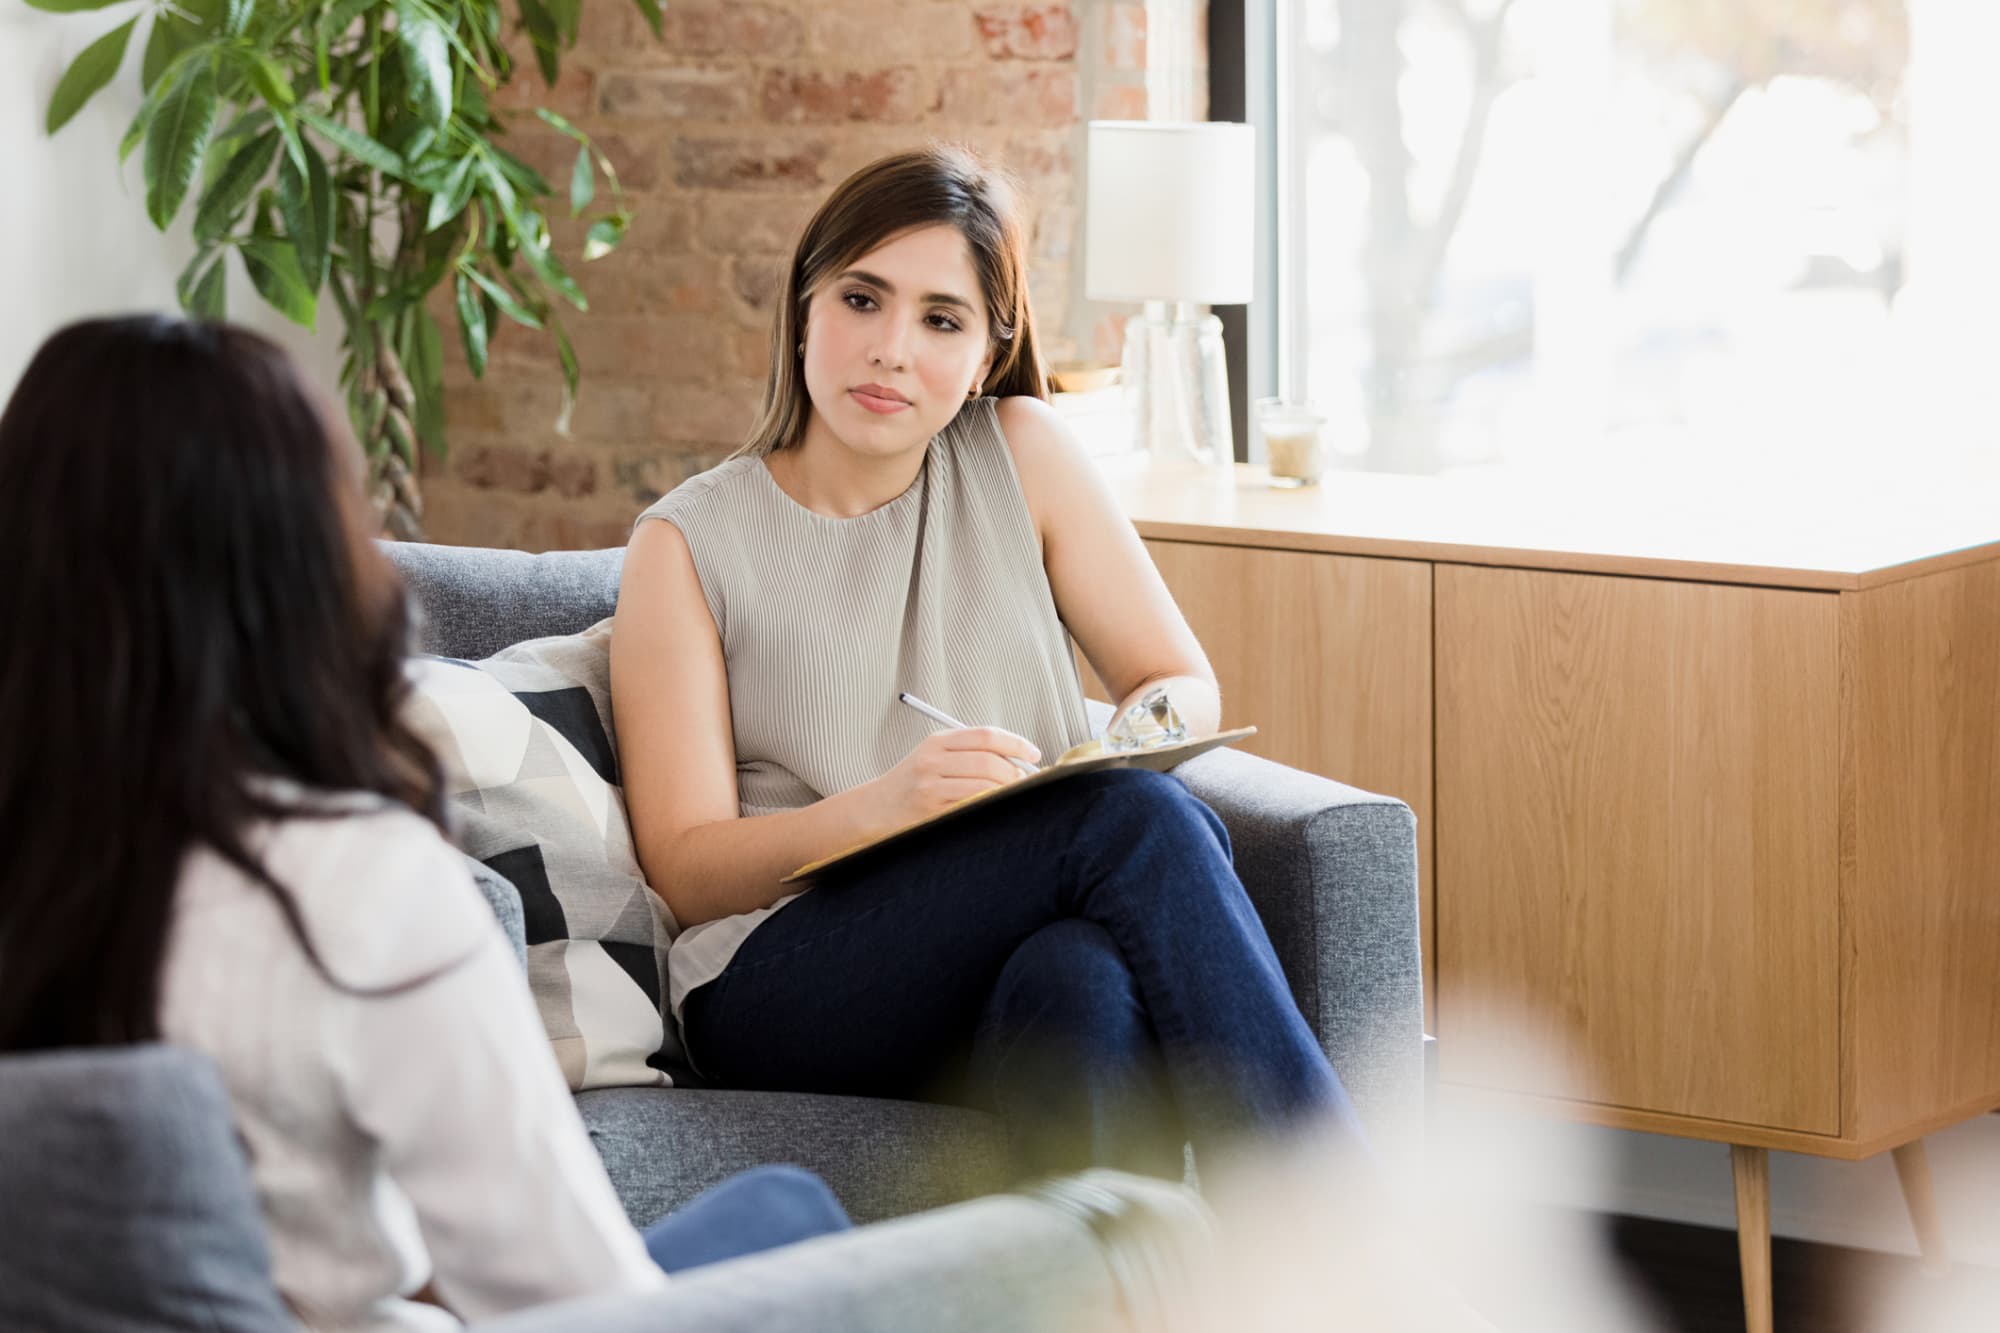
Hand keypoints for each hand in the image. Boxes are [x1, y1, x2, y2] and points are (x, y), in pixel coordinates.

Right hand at [859, 727, 1040, 832]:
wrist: (877, 807)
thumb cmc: (915, 781)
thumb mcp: (935, 756)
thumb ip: (969, 752)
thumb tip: (1019, 758)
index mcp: (936, 742)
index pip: (985, 736)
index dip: (1015, 743)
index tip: (1034, 754)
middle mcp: (932, 761)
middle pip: (987, 761)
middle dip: (1015, 772)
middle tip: (1029, 782)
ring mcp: (930, 787)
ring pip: (982, 785)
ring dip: (1006, 791)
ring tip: (1016, 795)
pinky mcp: (931, 811)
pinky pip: (971, 807)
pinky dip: (991, 806)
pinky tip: (998, 808)